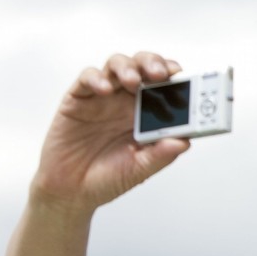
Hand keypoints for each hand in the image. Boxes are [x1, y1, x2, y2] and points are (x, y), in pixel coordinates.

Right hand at [33, 52, 190, 212]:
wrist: (71, 191)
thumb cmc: (108, 178)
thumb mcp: (139, 170)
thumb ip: (161, 155)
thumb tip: (184, 142)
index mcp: (148, 115)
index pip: (165, 87)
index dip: (176, 79)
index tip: (185, 78)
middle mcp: (127, 101)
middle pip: (143, 67)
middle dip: (154, 63)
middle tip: (160, 74)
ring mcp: (103, 97)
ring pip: (117, 65)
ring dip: (128, 68)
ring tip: (132, 82)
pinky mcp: (78, 98)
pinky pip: (87, 78)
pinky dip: (97, 78)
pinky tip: (104, 90)